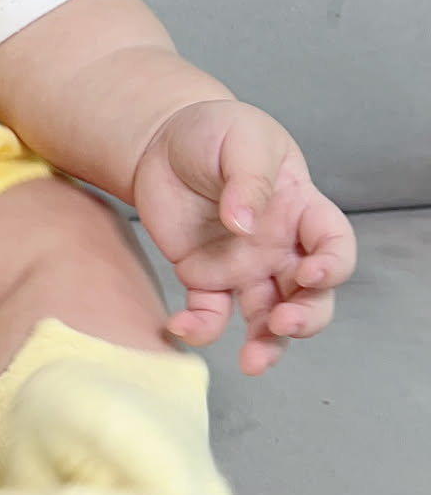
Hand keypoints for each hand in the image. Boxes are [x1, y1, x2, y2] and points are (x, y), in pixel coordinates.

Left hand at [129, 99, 356, 375]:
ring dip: (266, 344)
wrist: (160, 141)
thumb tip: (245, 224)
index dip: (333, 266)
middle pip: (310, 296)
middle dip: (305, 318)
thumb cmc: (214, 132)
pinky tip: (182, 328)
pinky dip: (201, 328)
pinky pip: (211, 314)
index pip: (334, 244)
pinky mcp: (205, 279)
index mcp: (301, 209)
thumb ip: (249, 180)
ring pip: (267, 318)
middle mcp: (280, 246)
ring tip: (252, 362)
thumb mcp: (241, 140)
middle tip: (282, 325)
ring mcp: (245, 267)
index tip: (311, 274)